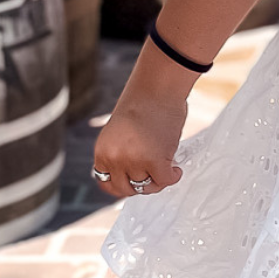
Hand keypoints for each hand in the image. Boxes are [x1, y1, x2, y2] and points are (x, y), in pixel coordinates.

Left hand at [92, 82, 186, 199]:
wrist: (156, 87)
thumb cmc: (144, 103)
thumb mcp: (121, 134)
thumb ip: (121, 153)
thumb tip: (134, 173)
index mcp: (102, 152)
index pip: (106, 183)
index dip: (123, 185)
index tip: (136, 181)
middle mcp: (114, 158)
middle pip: (127, 189)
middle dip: (142, 185)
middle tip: (154, 174)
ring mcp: (134, 161)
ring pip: (147, 186)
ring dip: (158, 180)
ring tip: (167, 167)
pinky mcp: (155, 160)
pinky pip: (165, 180)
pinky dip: (173, 177)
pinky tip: (176, 169)